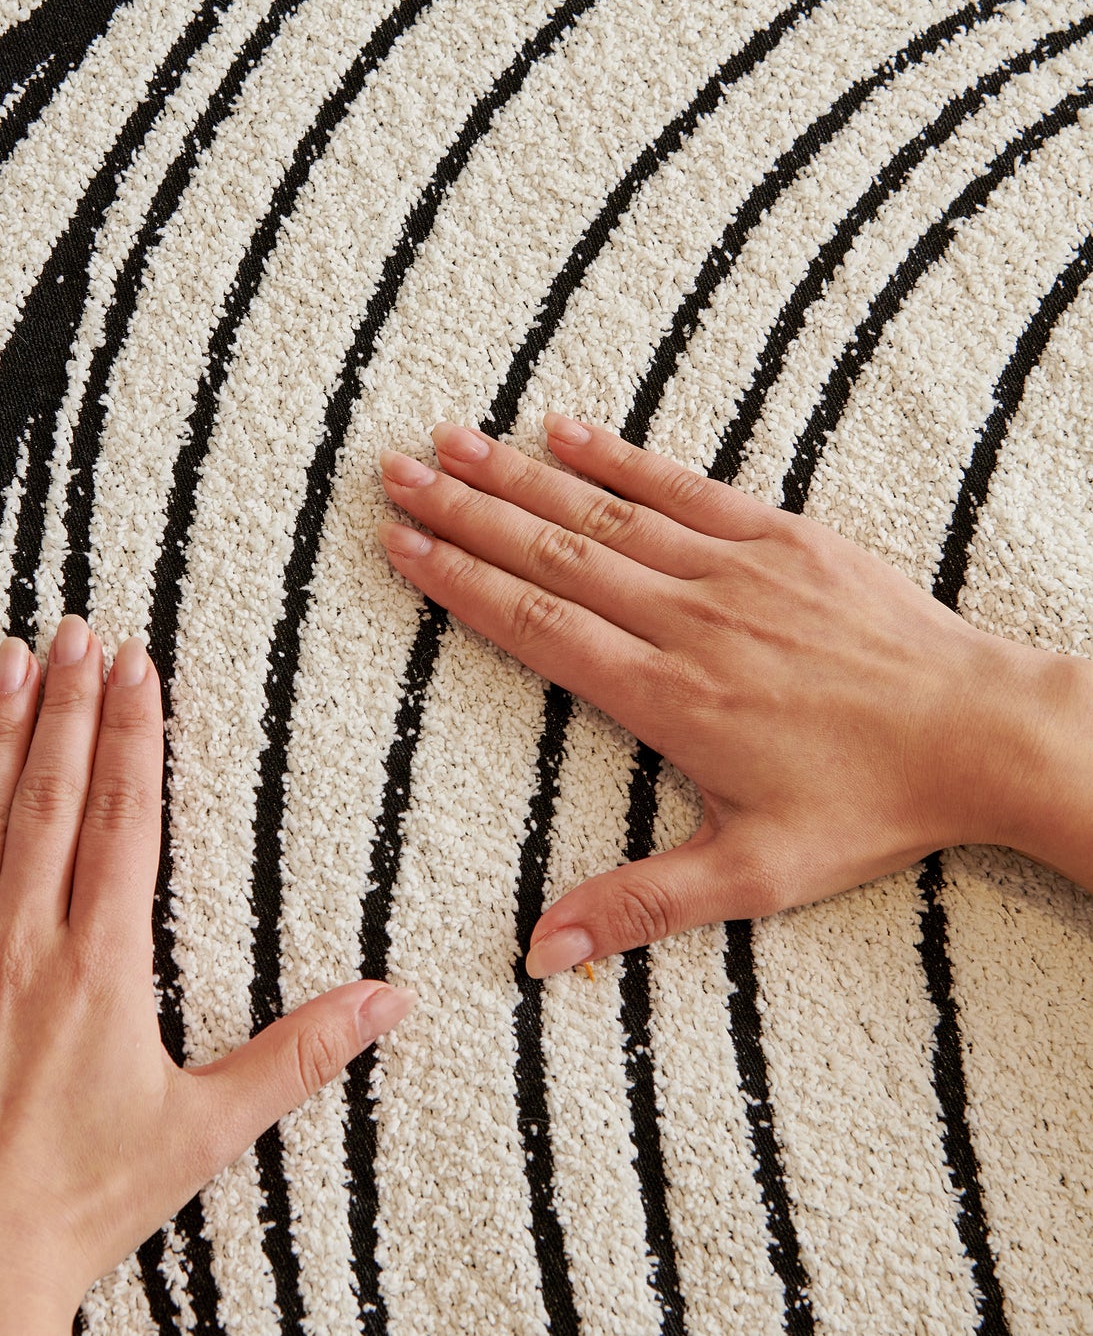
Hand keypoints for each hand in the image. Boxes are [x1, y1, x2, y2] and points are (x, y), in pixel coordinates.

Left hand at [0, 618, 415, 1333]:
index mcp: (102, 968)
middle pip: (50, 794)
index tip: (136, 666)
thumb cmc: (83, 1199)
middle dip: (67, 702)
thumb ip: (301, 1052)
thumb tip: (392, 1000)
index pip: (123, 818)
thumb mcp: (206, 1128)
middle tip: (79, 630)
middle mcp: (21, 944)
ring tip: (15, 652)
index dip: (131, 733)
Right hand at [378, 415, 1092, 976]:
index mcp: (666, 697)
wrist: (985, 734)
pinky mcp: (780, 538)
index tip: (401, 544)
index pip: (536, 625)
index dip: (459, 582)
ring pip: (604, 513)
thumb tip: (542, 953)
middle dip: (464, 512)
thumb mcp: (752, 877)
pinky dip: (619, 456)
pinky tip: (566, 427)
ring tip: (452, 440)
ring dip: (520, 475)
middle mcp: (685, 621)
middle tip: (395, 473)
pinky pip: (683, 487)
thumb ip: (639, 903)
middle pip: (551, 555)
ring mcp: (733, 570)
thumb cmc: (871, 806)